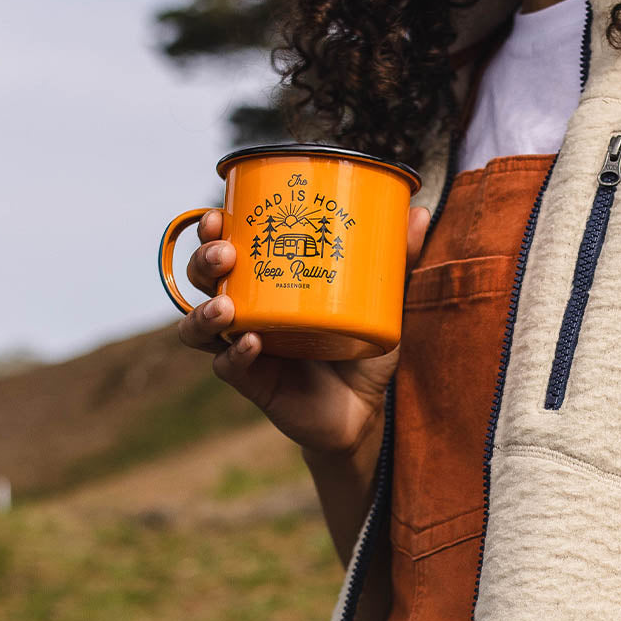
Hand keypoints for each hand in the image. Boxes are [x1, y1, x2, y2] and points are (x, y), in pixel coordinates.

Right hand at [176, 204, 431, 455]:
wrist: (366, 408)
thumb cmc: (363, 346)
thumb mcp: (382, 301)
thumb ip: (397, 261)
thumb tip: (421, 214)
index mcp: (269, 281)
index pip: (228, 245)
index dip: (213, 228)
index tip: (221, 213)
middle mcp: (249, 310)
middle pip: (204, 279)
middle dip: (203, 261)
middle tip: (225, 254)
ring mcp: (245, 346)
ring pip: (198, 325)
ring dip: (204, 311)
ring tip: (226, 306)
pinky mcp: (253, 382)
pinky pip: (228, 366)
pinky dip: (235, 355)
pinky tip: (252, 343)